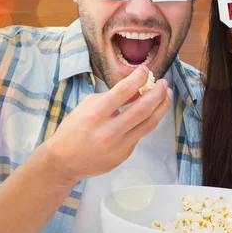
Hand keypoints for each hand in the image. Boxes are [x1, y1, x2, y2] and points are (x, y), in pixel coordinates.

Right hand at [44, 65, 171, 182]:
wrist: (64, 162)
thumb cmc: (74, 129)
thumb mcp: (88, 105)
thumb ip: (113, 97)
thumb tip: (137, 88)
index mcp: (96, 114)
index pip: (123, 91)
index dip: (138, 78)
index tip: (146, 70)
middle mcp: (109, 131)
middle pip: (143, 109)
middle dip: (157, 93)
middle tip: (164, 83)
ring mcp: (119, 146)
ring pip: (149, 123)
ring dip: (162, 107)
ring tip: (166, 95)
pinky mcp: (124, 155)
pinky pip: (140, 134)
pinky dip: (147, 120)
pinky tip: (150, 112)